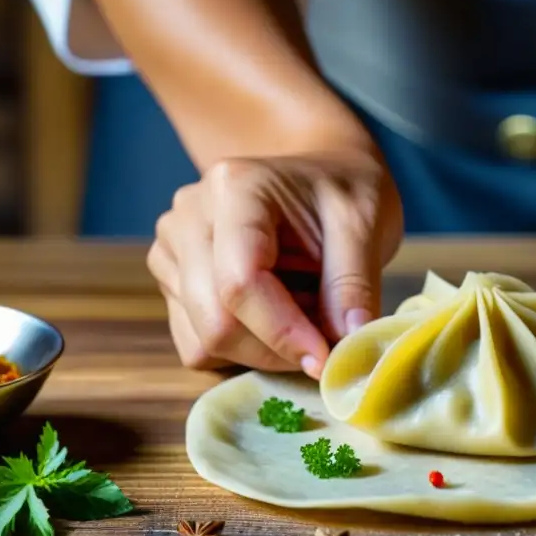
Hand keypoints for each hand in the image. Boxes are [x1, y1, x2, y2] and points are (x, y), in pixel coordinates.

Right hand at [146, 150, 402, 377]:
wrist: (319, 177)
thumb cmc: (343, 192)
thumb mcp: (364, 224)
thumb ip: (353, 285)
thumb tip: (347, 344)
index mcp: (235, 189)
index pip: (239, 284)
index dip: (282, 333)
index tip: (327, 358)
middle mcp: (188, 216)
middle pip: (214, 323)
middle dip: (275, 350)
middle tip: (326, 341)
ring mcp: (171, 248)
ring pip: (202, 342)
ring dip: (262, 350)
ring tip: (304, 311)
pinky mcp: (172, 279)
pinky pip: (197, 345)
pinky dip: (243, 348)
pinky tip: (277, 314)